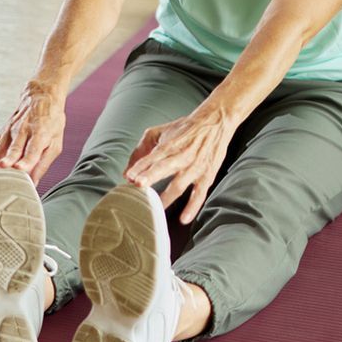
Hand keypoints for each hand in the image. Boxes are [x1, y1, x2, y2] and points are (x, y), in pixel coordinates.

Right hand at [0, 84, 65, 181]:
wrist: (41, 97)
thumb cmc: (51, 122)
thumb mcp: (56, 142)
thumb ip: (44, 163)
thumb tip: (34, 184)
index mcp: (41, 133)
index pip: (33, 148)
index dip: (27, 159)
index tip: (20, 169)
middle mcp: (24, 130)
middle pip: (14, 147)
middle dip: (7, 158)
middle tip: (1, 168)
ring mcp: (11, 129)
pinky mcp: (3, 131)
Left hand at [125, 102, 237, 221]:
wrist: (215, 122)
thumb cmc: (183, 129)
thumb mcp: (160, 132)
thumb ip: (141, 150)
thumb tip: (126, 172)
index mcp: (170, 145)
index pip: (152, 157)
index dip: (141, 167)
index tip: (128, 177)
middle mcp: (182, 156)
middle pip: (165, 168)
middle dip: (151, 177)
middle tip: (138, 185)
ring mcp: (195, 168)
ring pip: (179, 184)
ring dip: (167, 196)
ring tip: (155, 207)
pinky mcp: (207, 176)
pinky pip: (199, 194)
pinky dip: (192, 207)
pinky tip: (183, 219)